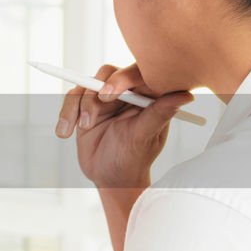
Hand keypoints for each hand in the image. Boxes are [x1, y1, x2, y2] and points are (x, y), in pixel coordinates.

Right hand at [55, 63, 194, 189]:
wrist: (110, 177)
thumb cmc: (133, 159)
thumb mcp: (144, 137)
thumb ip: (159, 113)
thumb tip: (187, 95)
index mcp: (147, 95)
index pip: (137, 73)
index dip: (122, 78)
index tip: (108, 94)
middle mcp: (126, 92)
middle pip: (107, 73)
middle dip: (95, 93)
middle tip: (90, 116)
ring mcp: (104, 97)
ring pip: (85, 85)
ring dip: (78, 107)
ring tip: (82, 129)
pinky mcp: (85, 105)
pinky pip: (71, 98)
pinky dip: (65, 114)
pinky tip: (64, 132)